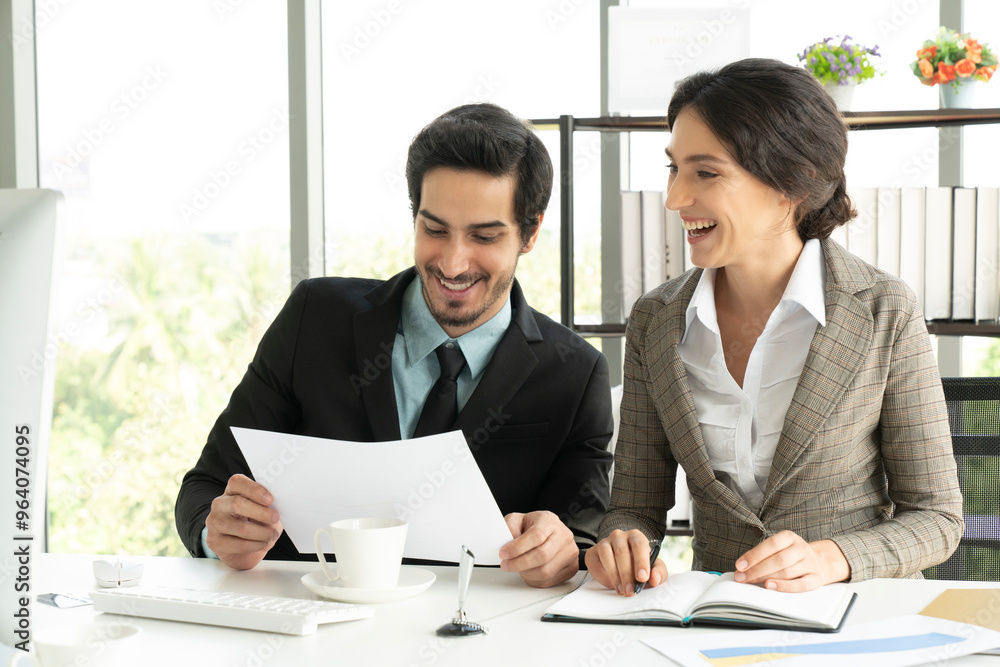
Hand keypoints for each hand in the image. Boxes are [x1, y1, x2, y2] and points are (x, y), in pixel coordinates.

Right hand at [205, 474, 282, 569]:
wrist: (245, 548)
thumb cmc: (256, 523)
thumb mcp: (264, 509)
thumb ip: (268, 504)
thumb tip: (281, 504)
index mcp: (232, 491)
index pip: (237, 482)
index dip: (254, 489)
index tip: (270, 499)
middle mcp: (220, 504)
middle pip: (237, 504)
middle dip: (261, 512)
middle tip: (275, 518)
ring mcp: (214, 523)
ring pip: (241, 527)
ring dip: (262, 533)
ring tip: (272, 535)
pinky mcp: (215, 542)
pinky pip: (239, 544)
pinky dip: (256, 545)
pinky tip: (262, 543)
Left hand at [500, 511, 577, 587]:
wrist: (550, 532)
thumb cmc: (533, 527)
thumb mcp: (517, 520)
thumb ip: (509, 527)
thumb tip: (506, 543)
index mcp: (550, 521)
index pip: (536, 536)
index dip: (518, 547)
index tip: (504, 553)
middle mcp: (563, 536)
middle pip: (542, 556)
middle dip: (519, 564)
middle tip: (506, 565)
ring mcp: (570, 553)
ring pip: (546, 572)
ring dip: (526, 573)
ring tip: (517, 568)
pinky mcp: (571, 568)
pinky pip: (549, 581)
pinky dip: (534, 580)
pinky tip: (527, 572)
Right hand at [585, 529, 666, 595]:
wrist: (620, 561)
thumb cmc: (638, 564)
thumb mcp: (652, 567)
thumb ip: (659, 572)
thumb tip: (654, 579)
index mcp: (636, 537)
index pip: (639, 545)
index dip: (641, 561)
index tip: (642, 578)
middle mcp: (619, 536)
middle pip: (621, 551)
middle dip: (626, 574)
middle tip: (630, 590)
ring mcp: (604, 542)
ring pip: (607, 555)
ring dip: (614, 575)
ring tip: (621, 589)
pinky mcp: (592, 552)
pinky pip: (595, 562)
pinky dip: (602, 575)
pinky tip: (610, 584)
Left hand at [734, 530, 849, 591]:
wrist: (821, 560)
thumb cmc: (791, 554)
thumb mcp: (780, 547)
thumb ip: (763, 555)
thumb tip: (742, 568)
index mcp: (790, 537)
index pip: (771, 544)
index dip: (754, 555)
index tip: (739, 565)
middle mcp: (801, 548)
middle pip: (778, 560)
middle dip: (756, 570)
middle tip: (741, 578)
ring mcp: (810, 564)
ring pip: (787, 572)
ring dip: (766, 578)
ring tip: (751, 582)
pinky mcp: (816, 578)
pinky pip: (800, 584)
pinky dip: (784, 586)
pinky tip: (770, 586)